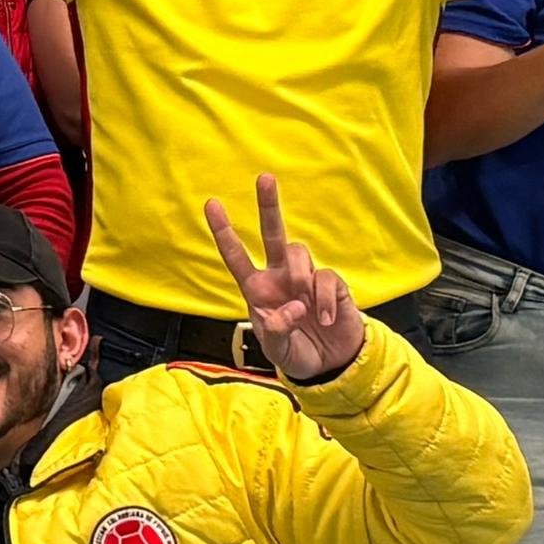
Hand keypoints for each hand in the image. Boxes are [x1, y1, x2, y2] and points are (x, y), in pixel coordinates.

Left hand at [205, 176, 365, 385]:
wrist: (331, 365)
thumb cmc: (296, 352)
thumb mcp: (278, 350)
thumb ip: (276, 331)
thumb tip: (290, 308)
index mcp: (258, 289)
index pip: (236, 256)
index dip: (224, 231)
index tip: (211, 204)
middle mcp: (280, 277)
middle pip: (272, 233)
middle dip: (268, 206)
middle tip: (265, 178)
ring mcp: (306, 278)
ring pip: (298, 252)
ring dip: (298, 275)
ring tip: (303, 308)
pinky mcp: (332, 286)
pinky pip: (326, 277)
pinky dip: (325, 298)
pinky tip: (325, 318)